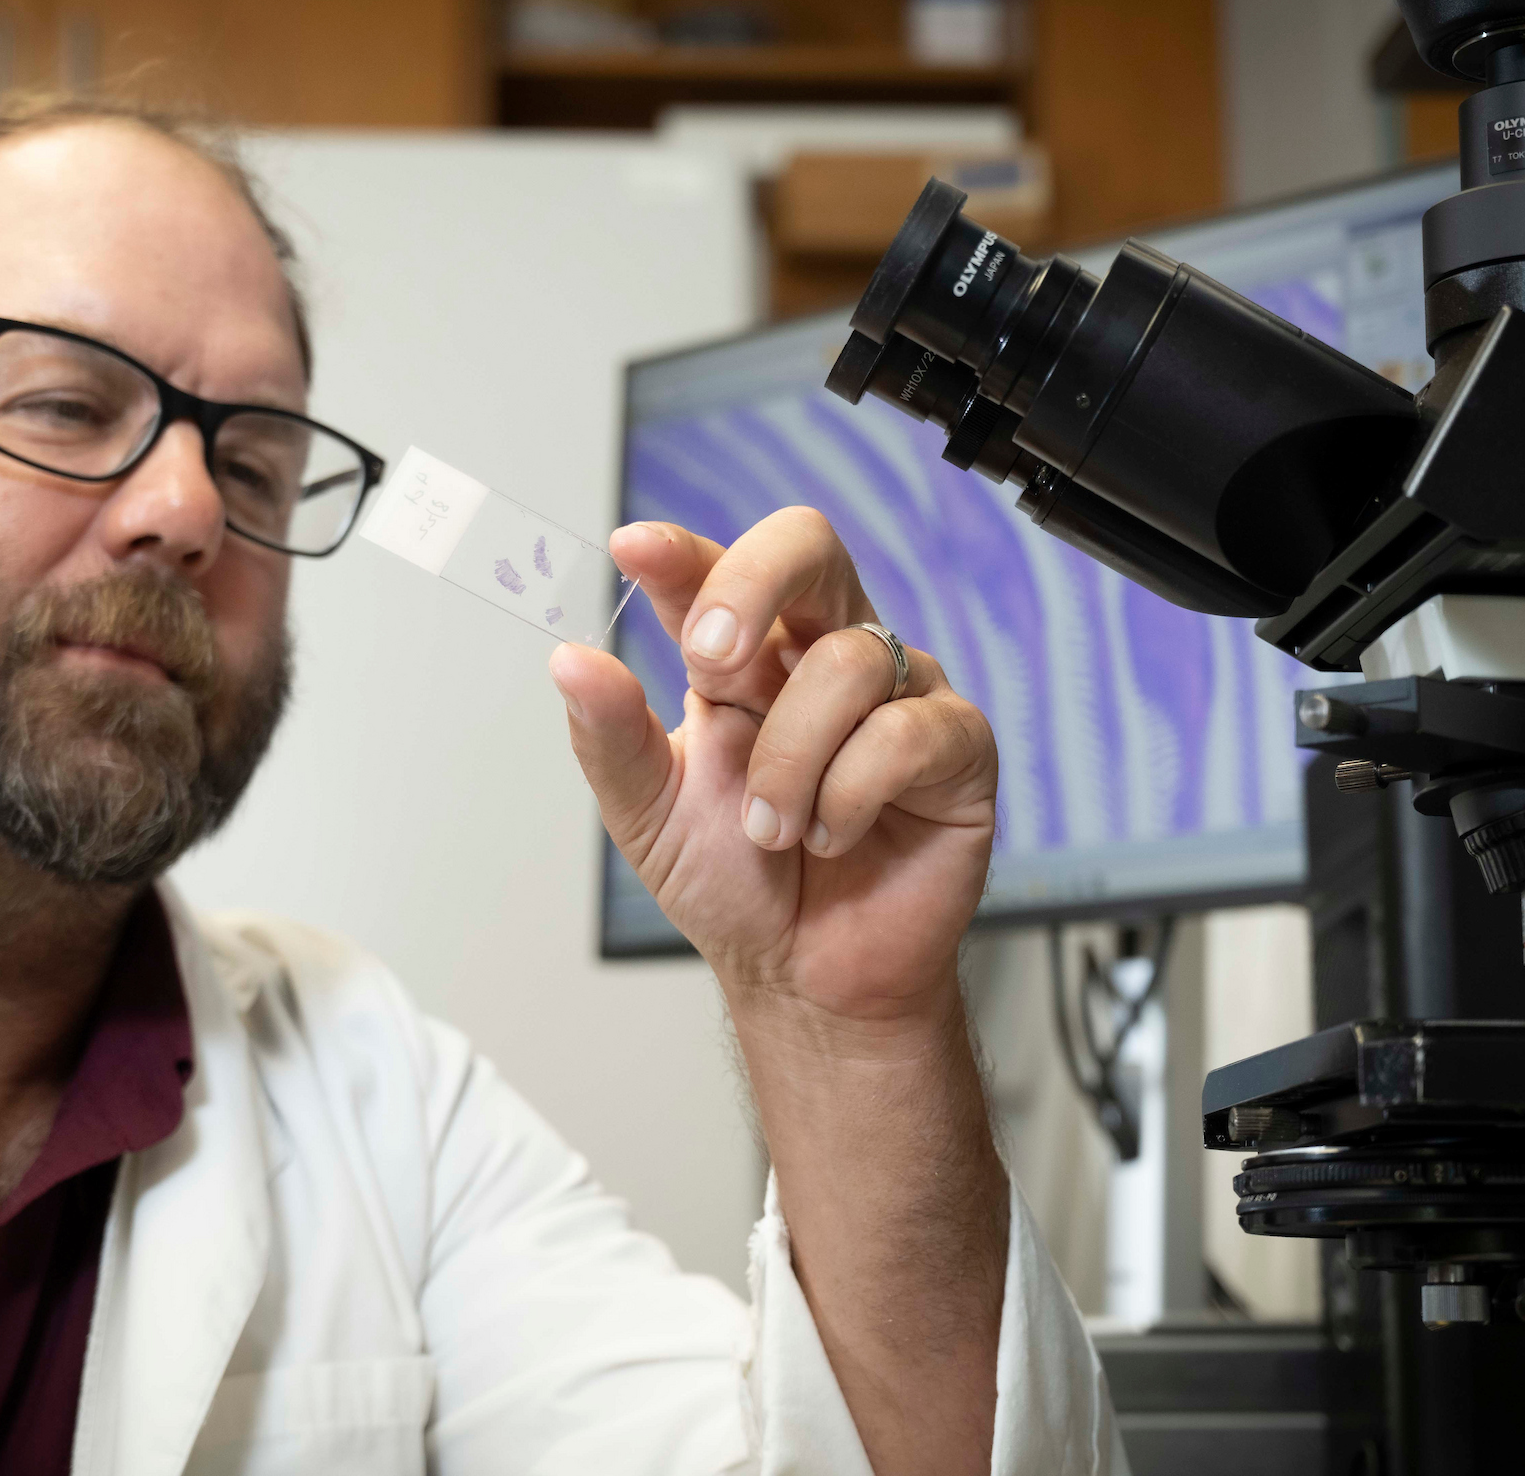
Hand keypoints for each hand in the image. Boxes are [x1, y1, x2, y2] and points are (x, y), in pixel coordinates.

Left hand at [549, 511, 997, 1030]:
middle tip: (707, 661)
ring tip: (770, 830)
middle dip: (751, 587)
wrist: (804, 976)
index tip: (633, 549)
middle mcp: (823, 654)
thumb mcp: (649, 812)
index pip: (717, 569)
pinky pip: (905, 732)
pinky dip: (849, 795)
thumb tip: (569, 659)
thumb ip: (610, 734)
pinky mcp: (956, 744)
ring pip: (847, 662)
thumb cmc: (736, 886)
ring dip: (790, 761)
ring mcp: (897, 692)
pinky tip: (833, 838)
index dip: (681, 551)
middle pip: (809, 547)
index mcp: (747, 655)